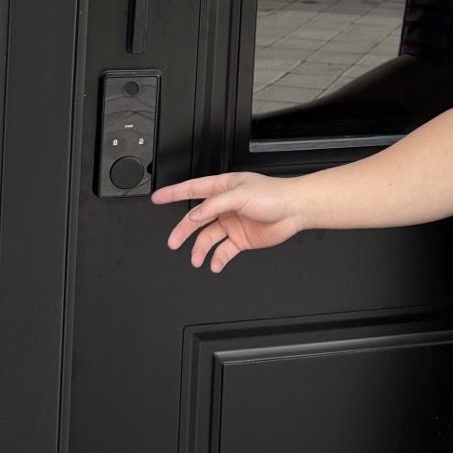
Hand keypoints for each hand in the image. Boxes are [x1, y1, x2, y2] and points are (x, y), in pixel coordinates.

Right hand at [151, 170, 303, 271]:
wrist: (294, 210)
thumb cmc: (274, 194)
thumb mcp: (240, 194)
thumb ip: (215, 205)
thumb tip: (195, 215)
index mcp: (223, 188)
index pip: (192, 189)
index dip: (173, 193)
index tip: (158, 198)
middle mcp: (225, 206)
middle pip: (196, 219)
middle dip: (183, 231)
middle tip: (172, 242)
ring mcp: (232, 223)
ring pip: (208, 237)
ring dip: (200, 249)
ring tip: (196, 259)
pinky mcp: (241, 238)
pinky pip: (224, 250)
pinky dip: (217, 258)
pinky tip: (214, 264)